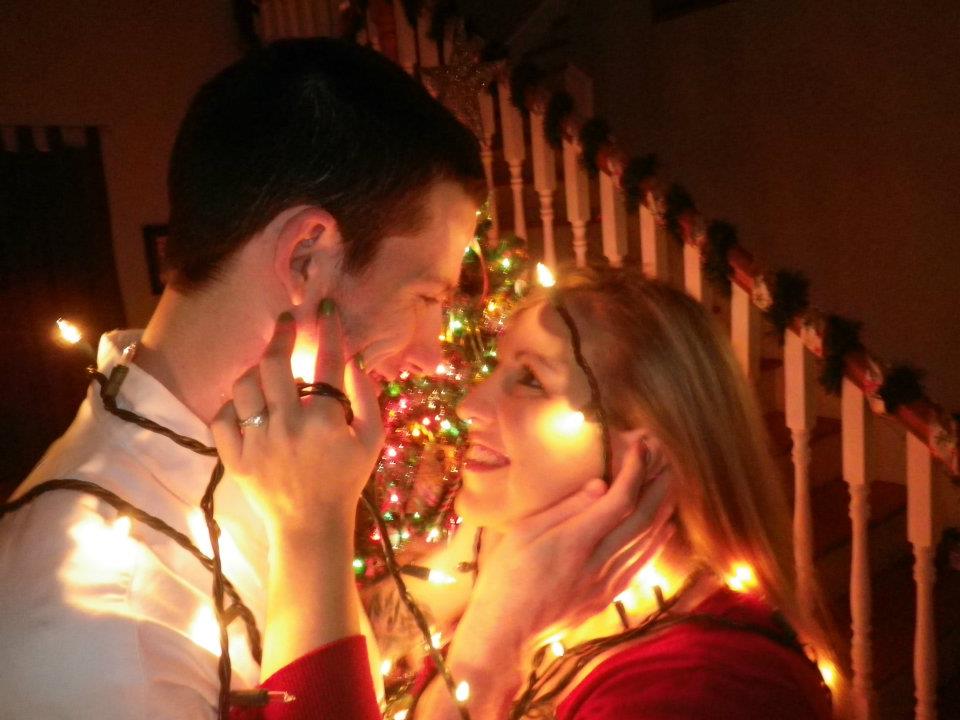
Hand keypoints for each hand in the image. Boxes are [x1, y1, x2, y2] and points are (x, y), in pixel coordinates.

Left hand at [211, 305, 384, 539]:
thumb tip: (353, 360)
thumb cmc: (345, 479)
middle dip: (280, 336)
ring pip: (244, 388)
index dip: (329, 331)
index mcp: (325, 421)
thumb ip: (367, 398)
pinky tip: (246, 408)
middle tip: (285, 322)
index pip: (327, 362)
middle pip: (274, 365)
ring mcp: (258, 443)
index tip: (325, 310)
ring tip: (265, 372)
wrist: (311, 525)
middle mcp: (289, 426)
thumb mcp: (370, 440)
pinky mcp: (236, 459)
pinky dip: (232, 408)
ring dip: (255, 373)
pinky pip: (222, 420)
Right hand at [455, 440, 675, 659]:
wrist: (505, 631)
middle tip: (664, 458)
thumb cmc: (505, 577)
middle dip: (657, 484)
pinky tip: (664, 527)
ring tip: (668, 483)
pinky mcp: (606, 598)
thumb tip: (601, 485)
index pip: (620, 500)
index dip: (635, 471)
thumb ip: (566, 508)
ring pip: (647, 541)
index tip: (640, 447)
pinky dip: (657, 542)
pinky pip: (641, 565)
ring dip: (662, 509)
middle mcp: (598, 563)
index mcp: (575, 541)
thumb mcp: (524, 533)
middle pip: (643, 519)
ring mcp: (606, 583)